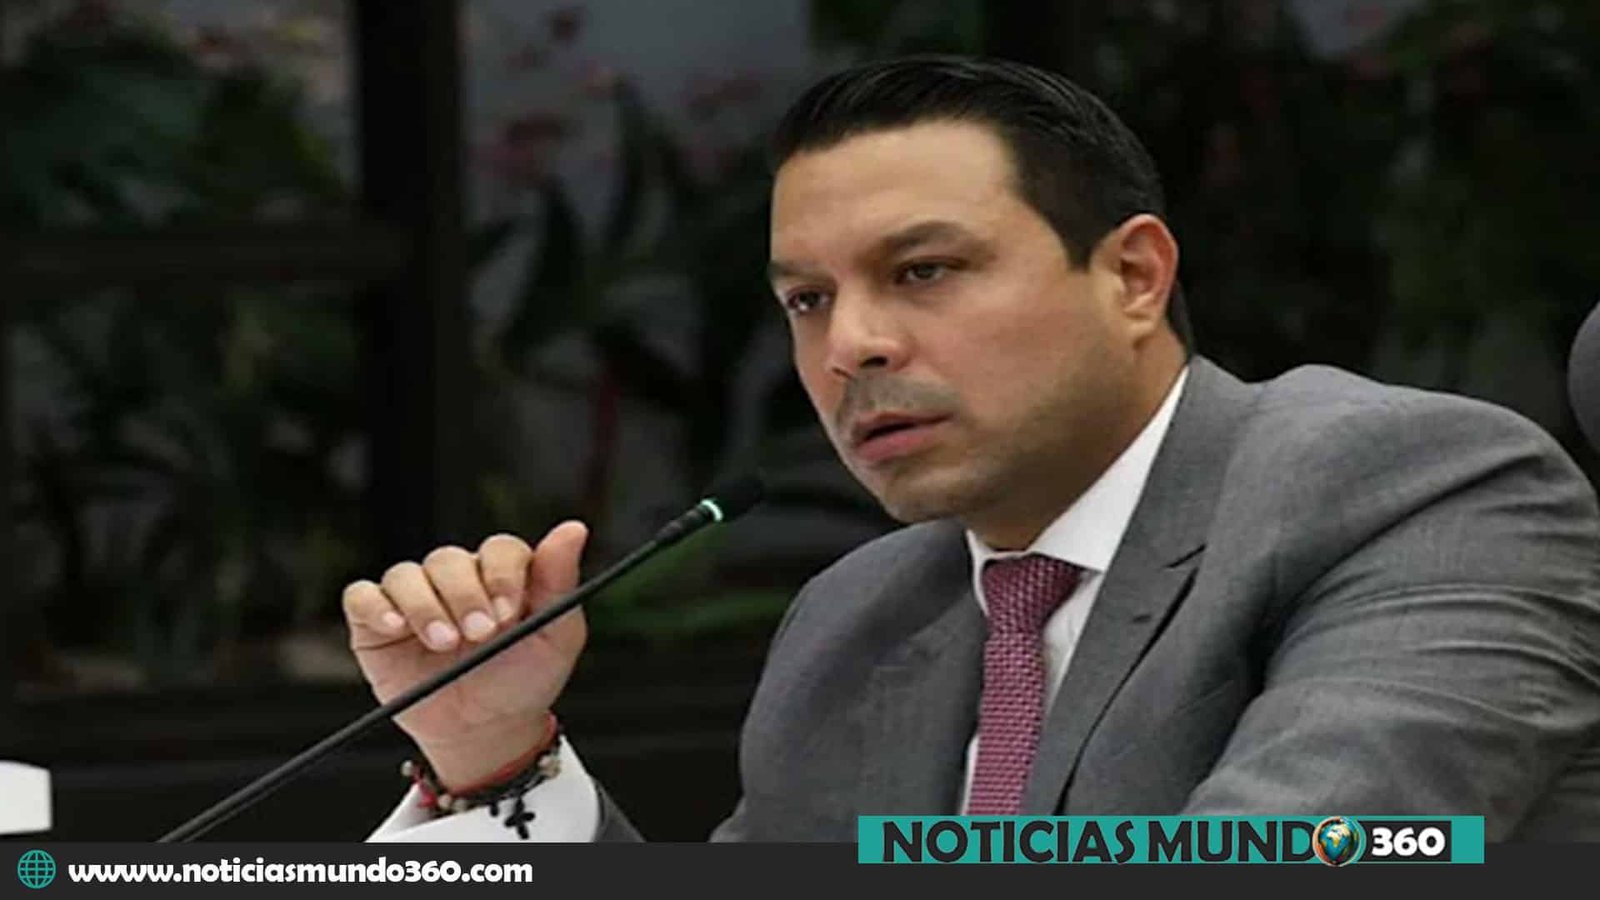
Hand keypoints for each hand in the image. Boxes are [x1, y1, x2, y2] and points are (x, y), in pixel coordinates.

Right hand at [342, 522, 588, 789]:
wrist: (485, 731)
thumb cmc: (522, 680)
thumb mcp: (555, 636)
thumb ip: (559, 581)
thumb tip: (574, 529)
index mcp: (500, 575)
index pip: (498, 550)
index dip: (502, 576)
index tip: (508, 613)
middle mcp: (456, 580)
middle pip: (449, 560)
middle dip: (464, 596)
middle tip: (479, 634)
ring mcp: (414, 598)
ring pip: (406, 574)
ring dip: (424, 606)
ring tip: (444, 643)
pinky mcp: (375, 623)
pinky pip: (362, 596)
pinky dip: (375, 606)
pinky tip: (395, 626)